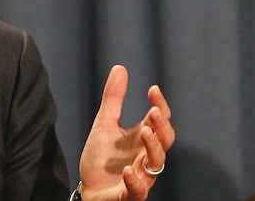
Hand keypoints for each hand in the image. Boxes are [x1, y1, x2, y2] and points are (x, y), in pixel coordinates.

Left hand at [78, 65, 174, 200]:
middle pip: (165, 141)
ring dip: (152, 147)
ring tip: (144, 131)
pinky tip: (127, 169)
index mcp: (142, 138)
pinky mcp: (131, 194)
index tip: (153, 89)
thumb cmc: (101, 159)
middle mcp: (146, 156)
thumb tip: (120, 67)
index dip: (160, 105)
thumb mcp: (105, 124)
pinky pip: (138, 189)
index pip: (159, 121)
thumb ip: (114, 99)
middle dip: (161, 126)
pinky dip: (135, 180)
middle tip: (152, 111)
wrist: (89, 189)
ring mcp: (141, 176)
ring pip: (156, 163)